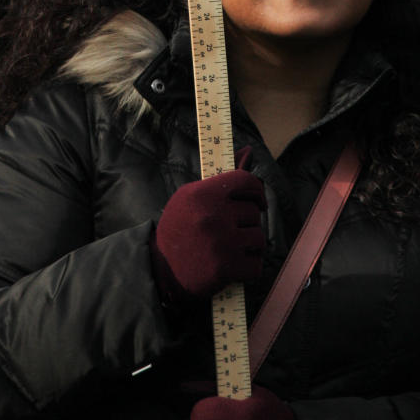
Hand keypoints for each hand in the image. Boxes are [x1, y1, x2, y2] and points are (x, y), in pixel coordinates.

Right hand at [151, 164, 265, 303]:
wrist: (160, 269)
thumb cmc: (180, 229)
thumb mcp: (192, 197)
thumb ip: (222, 178)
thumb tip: (249, 150)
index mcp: (203, 193)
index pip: (245, 181)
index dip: (257, 190)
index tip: (258, 202)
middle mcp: (212, 215)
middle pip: (254, 212)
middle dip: (248, 223)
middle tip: (232, 233)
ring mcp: (220, 242)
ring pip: (258, 238)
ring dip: (251, 246)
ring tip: (234, 249)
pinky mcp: (225, 267)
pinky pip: (256, 265)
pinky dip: (250, 268)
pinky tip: (236, 267)